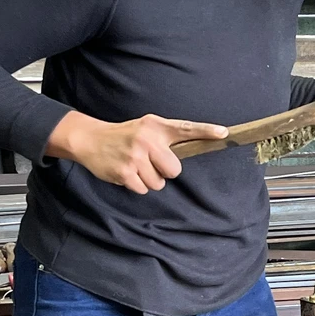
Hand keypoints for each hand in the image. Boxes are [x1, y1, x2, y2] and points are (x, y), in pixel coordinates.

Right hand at [47, 110, 227, 194]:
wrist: (91, 139)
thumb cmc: (126, 135)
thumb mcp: (146, 127)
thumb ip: (166, 137)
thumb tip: (193, 147)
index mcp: (156, 126)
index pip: (186, 128)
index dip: (206, 131)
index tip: (223, 133)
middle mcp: (147, 139)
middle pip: (175, 169)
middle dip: (165, 171)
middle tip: (151, 162)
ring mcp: (135, 156)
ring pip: (159, 182)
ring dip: (150, 179)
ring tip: (136, 166)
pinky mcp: (125, 172)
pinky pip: (144, 189)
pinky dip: (137, 185)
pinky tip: (128, 173)